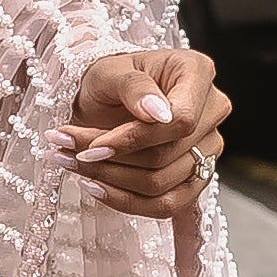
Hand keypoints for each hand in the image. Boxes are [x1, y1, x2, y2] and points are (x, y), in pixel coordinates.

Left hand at [63, 43, 229, 219]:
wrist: (105, 97)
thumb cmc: (109, 78)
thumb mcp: (110, 71)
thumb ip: (134, 87)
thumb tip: (158, 114)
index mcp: (196, 73)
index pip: (180, 120)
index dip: (137, 138)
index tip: (95, 145)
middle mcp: (212, 110)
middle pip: (168, 155)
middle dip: (111, 160)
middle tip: (65, 150)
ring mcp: (208, 147)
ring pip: (163, 184)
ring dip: (110, 181)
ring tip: (70, 163)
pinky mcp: (195, 177)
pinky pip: (167, 205)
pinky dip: (125, 201)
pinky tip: (95, 187)